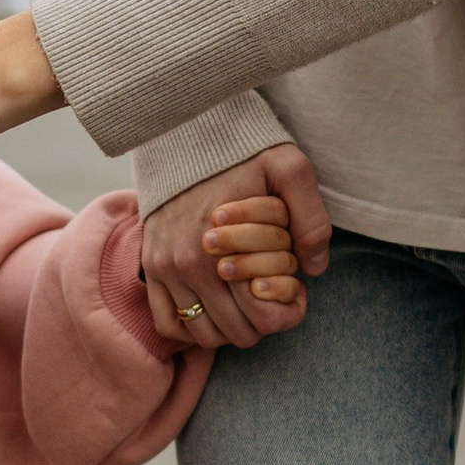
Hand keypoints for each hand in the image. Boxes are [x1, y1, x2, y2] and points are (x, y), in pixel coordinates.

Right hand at [142, 147, 330, 349]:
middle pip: (237, 334)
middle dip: (263, 321)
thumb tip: (315, 268)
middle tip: (273, 292)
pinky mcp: (150, 267)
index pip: (263, 319)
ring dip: (229, 327)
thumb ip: (311, 218)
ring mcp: (165, 269)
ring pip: (203, 336)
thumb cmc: (242, 150)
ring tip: (246, 299)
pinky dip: (191, 326)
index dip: (289, 312)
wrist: (184, 129)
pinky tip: (214, 306)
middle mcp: (188, 267)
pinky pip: (167, 323)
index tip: (296, 289)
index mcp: (224, 251)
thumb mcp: (289, 169)